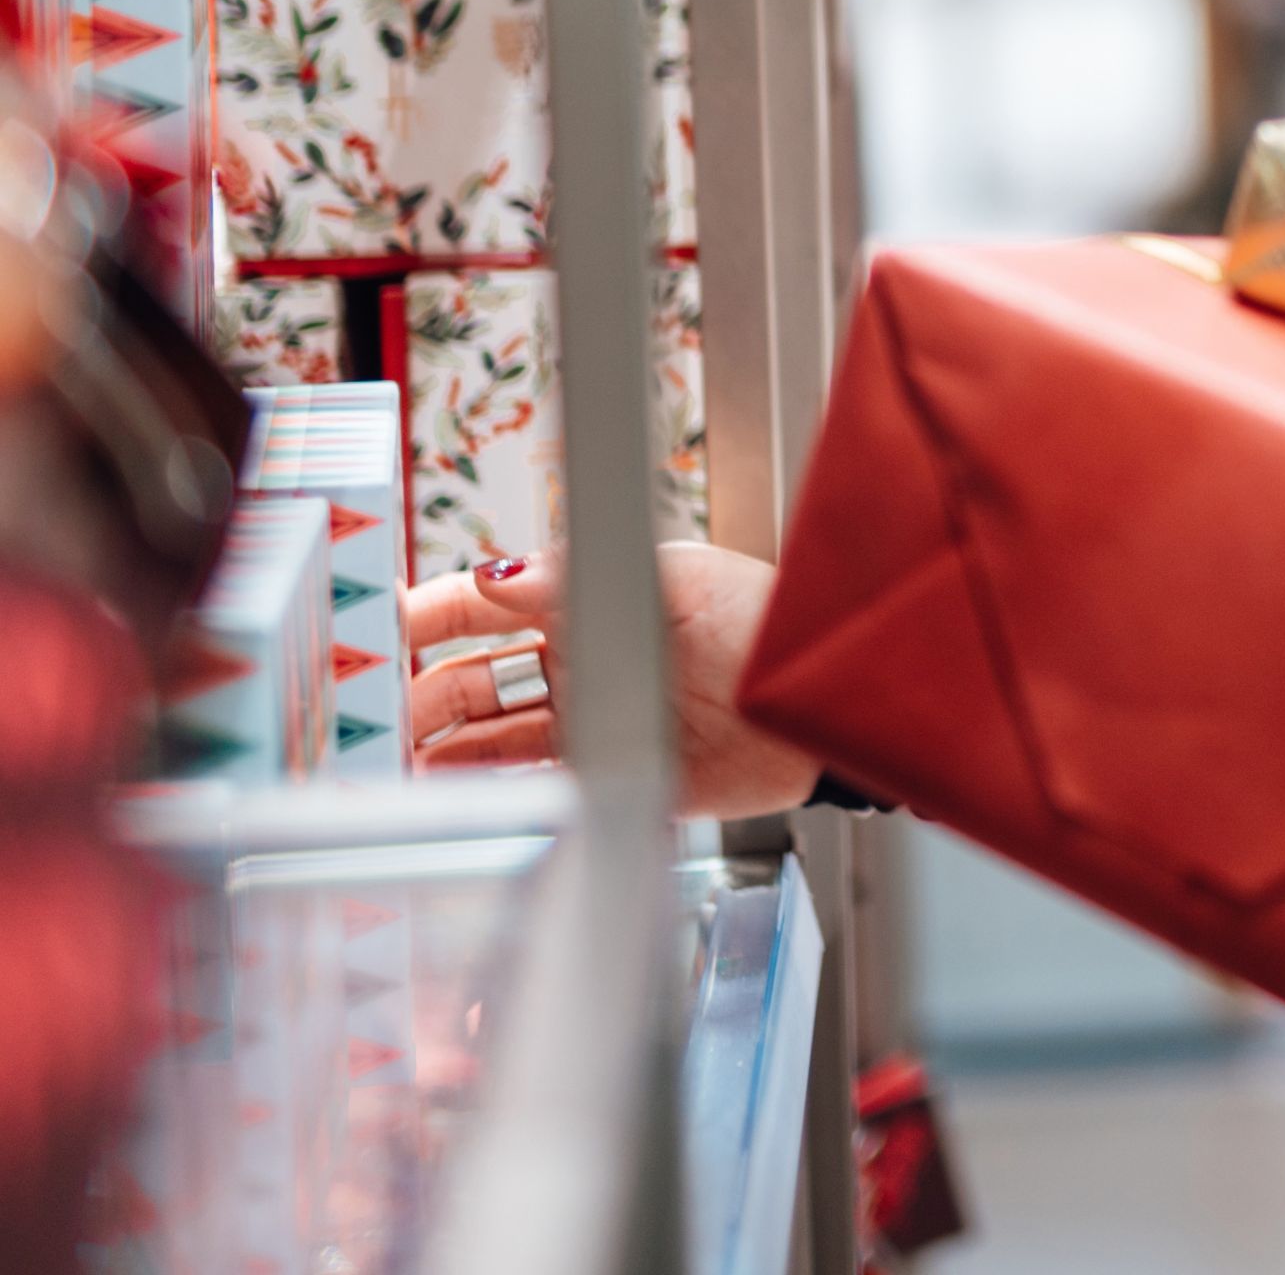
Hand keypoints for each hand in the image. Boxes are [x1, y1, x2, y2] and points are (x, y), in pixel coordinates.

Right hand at [402, 541, 818, 819]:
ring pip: (490, 742)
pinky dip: (488, 797)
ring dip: (439, 754)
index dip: (430, 616)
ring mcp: (593, 724)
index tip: (376, 630)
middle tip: (368, 720)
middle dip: (418, 695)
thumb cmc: (762, 621)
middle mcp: (582, 664)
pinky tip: (448, 803)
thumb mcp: (673, 578)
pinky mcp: (613, 781)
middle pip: (473, 680)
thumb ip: (579, 577)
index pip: (487, 606)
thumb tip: (496, 575)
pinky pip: (534, 791)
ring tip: (387, 771)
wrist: (822, 703)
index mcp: (590, 603)